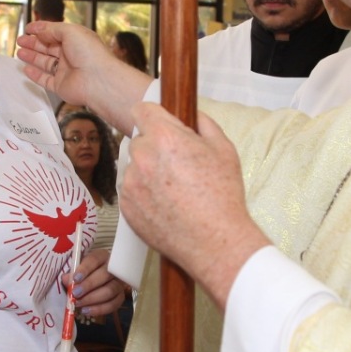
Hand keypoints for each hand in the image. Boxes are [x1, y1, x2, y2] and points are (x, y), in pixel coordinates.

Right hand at [17, 21, 149, 129]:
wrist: (97, 80)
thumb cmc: (89, 53)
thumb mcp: (70, 31)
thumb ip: (52, 29)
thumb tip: (39, 30)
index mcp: (76, 40)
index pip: (56, 33)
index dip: (42, 30)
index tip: (28, 28)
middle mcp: (71, 55)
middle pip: (49, 48)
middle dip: (34, 43)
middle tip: (20, 41)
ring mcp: (66, 71)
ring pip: (45, 63)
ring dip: (32, 57)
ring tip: (19, 52)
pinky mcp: (61, 86)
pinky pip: (45, 80)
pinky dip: (35, 75)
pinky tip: (26, 69)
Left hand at [71, 249, 125, 318]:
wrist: (96, 283)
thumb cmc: (85, 274)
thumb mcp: (77, 270)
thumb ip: (71, 274)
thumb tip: (66, 280)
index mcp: (101, 257)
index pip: (95, 260)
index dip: (85, 269)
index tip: (75, 278)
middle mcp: (114, 268)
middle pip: (105, 275)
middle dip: (89, 285)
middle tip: (75, 294)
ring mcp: (119, 283)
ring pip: (110, 290)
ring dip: (92, 299)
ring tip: (78, 304)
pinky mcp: (120, 296)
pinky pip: (113, 304)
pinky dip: (99, 309)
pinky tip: (86, 311)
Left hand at [119, 102, 269, 304]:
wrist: (215, 242)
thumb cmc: (222, 197)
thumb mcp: (224, 149)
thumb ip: (203, 124)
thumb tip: (192, 116)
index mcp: (164, 137)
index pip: (141, 110)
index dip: (152, 115)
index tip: (157, 123)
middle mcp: (142, 157)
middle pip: (139, 140)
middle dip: (154, 147)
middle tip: (176, 164)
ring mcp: (131, 184)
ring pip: (134, 167)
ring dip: (148, 172)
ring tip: (174, 190)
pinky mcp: (126, 207)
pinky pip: (131, 191)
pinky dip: (144, 194)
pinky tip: (166, 204)